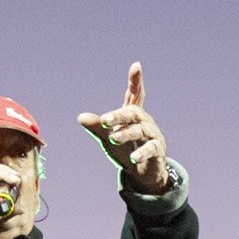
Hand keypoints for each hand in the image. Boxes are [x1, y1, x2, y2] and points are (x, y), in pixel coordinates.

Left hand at [78, 62, 171, 193]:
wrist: (142, 173)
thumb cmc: (125, 150)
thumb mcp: (108, 138)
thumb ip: (97, 127)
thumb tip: (80, 117)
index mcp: (132, 115)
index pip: (135, 94)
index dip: (135, 81)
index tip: (136, 66)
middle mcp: (144, 121)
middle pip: (133, 112)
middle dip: (119, 115)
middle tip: (104, 120)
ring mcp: (152, 134)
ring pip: (139, 130)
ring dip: (126, 134)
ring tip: (113, 138)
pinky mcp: (158, 150)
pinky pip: (151, 148)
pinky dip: (141, 152)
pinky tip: (133, 158)